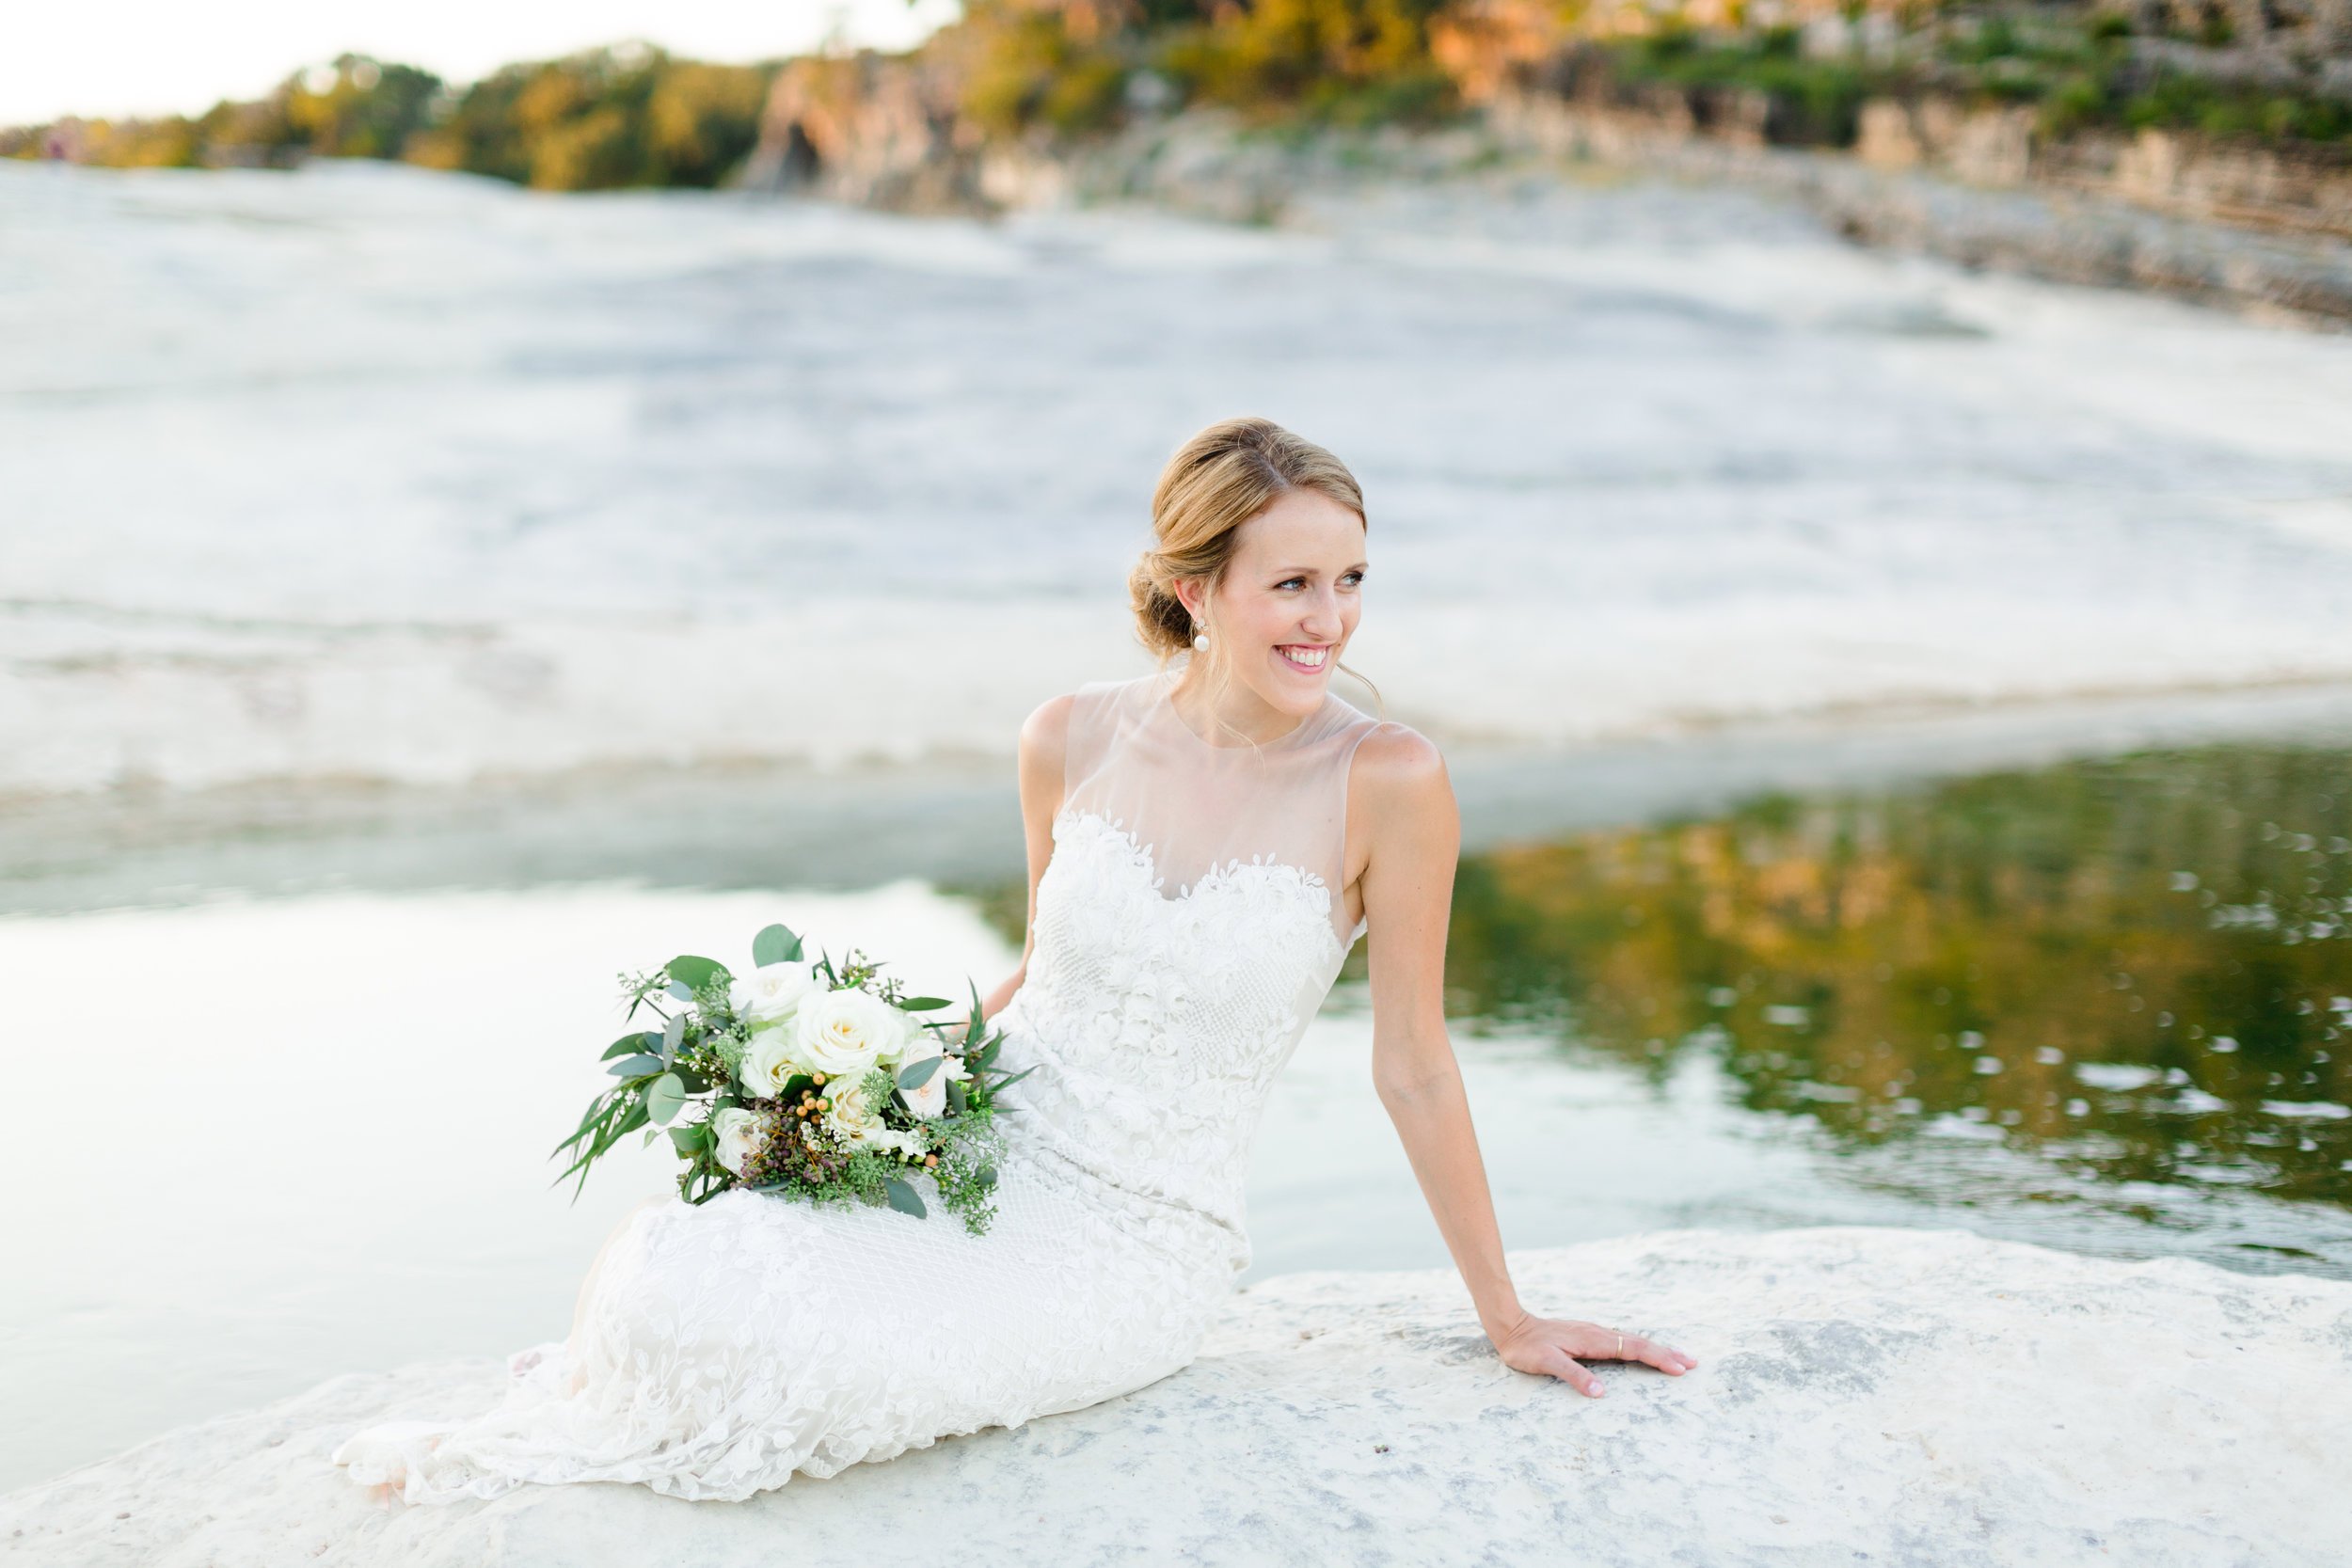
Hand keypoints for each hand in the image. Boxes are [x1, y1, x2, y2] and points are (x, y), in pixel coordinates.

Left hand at [1489, 1312, 1697, 1396]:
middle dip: (1666, 1354)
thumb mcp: (1546, 1363)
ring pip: (1632, 1341)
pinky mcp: (1587, 1336)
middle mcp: (1597, 1333)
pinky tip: (1643, 1353)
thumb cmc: (1526, 1348)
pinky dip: (1639, 1348)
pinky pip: (1621, 1342)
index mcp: (1593, 1340)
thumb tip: (1601, 1393)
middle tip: (1692, 1363)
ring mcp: (1593, 1333)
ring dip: (1656, 1350)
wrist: (1510, 1326)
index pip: (1634, 1350)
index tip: (1681, 1368)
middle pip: (1639, 1343)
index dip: (1659, 1359)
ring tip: (1677, 1359)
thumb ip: (1574, 1376)